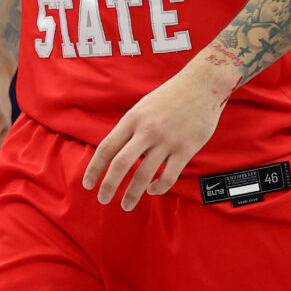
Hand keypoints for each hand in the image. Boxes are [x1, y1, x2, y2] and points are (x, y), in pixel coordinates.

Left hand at [82, 58, 236, 210]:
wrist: (202, 86)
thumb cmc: (170, 97)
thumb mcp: (142, 107)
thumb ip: (130, 129)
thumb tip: (117, 151)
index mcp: (132, 119)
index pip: (106, 148)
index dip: (94, 168)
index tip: (88, 184)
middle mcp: (147, 131)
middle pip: (121, 164)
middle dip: (109, 185)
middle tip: (103, 200)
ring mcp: (166, 141)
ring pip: (144, 174)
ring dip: (133, 194)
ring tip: (127, 205)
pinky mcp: (186, 149)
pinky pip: (168, 176)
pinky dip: (158, 187)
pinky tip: (152, 190)